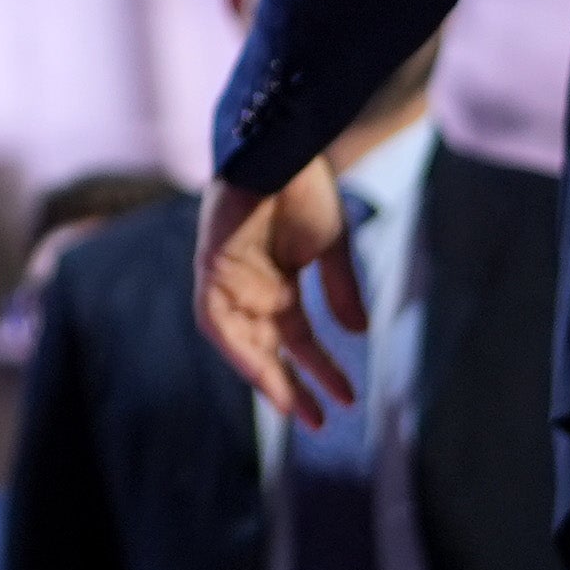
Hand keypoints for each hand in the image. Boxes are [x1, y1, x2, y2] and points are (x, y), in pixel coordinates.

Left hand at [193, 163, 367, 426]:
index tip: (349, 400)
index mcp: (282, 285)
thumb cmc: (305, 188)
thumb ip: (342, 291)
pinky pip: (214, 318)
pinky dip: (233, 343)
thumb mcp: (332, 246)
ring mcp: (229, 280)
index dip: (322, 370)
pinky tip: (256, 366)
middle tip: (318, 422)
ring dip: (262, 374)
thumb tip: (360, 336)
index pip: (300, 340)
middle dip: (291, 386)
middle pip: (268, 350)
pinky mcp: (209, 267)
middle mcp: (254, 289)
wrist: (281, 147)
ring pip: (240, 342)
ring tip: (291, 405)